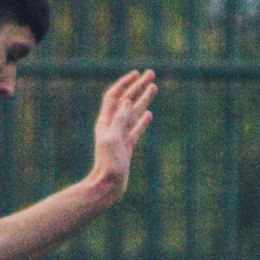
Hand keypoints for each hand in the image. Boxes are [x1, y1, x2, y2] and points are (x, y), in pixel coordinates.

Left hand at [84, 70, 157, 201]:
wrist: (108, 185)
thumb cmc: (109, 164)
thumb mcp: (113, 139)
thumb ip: (120, 119)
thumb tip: (126, 100)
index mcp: (106, 122)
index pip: (114, 96)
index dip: (124, 83)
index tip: (136, 74)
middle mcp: (112, 126)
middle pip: (126, 101)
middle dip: (137, 87)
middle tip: (151, 74)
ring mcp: (120, 136)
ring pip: (133, 113)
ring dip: (143, 99)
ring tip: (154, 87)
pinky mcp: (127, 147)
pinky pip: (135, 129)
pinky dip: (142, 120)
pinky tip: (149, 114)